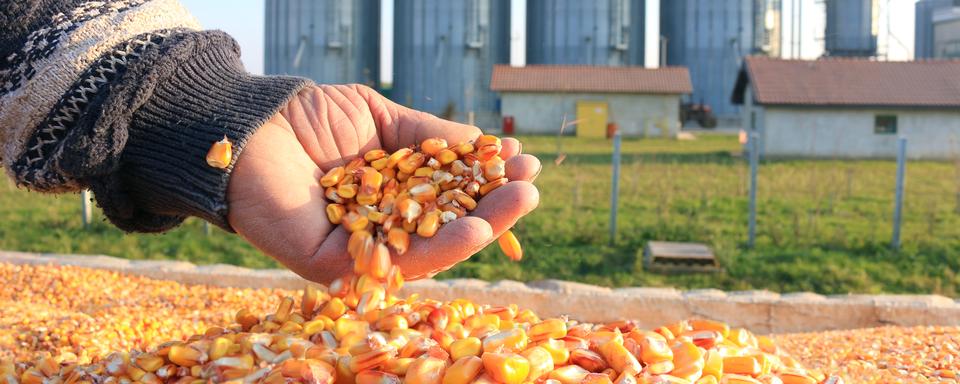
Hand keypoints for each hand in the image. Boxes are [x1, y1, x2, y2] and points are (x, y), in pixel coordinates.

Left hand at [226, 85, 540, 283]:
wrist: (247, 125)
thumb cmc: (309, 117)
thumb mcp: (381, 118)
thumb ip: (427, 136)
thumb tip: (482, 145)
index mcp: (390, 193)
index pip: (447, 194)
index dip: (484, 181)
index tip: (520, 161)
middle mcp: (379, 225)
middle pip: (445, 226)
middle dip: (493, 209)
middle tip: (531, 187)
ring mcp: (359, 248)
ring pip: (428, 250)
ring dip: (480, 230)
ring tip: (519, 204)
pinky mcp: (335, 266)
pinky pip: (394, 262)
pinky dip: (438, 249)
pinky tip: (475, 228)